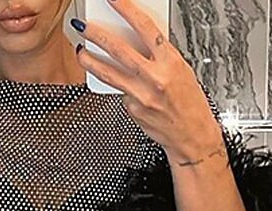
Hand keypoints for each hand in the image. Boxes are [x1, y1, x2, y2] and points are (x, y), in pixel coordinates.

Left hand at [72, 0, 222, 161]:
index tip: (112, 0)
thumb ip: (159, 55)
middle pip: (119, 49)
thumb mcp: (181, 70)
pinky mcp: (132, 109)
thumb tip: (137, 41)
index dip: (125, 9)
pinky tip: (118, 83)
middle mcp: (155, 77)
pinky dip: (116, 85)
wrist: (191, 135)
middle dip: (97, 35)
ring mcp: (141, 95)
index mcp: (170, 61)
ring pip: (109, 73)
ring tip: (80, 52)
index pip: (144, 27)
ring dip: (90, 61)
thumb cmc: (189, 103)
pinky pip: (120, 92)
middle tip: (84, 26)